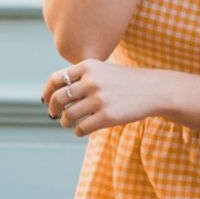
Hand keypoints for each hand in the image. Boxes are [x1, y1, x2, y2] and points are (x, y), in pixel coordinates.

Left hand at [41, 60, 164, 136]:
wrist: (153, 90)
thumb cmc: (124, 81)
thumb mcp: (102, 70)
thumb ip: (81, 77)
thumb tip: (54, 94)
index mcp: (88, 67)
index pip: (56, 79)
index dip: (47, 92)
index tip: (47, 100)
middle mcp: (91, 81)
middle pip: (58, 98)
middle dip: (53, 109)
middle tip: (55, 114)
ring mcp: (99, 99)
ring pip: (68, 116)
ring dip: (65, 122)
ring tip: (69, 123)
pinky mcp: (107, 117)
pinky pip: (81, 129)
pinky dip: (78, 131)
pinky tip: (82, 130)